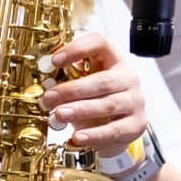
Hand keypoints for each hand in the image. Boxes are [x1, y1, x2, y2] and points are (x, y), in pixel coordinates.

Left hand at [40, 31, 148, 155]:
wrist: (116, 128)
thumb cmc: (95, 100)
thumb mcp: (82, 85)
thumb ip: (66, 80)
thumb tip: (43, 84)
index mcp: (114, 60)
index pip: (100, 44)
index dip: (77, 49)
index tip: (54, 61)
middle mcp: (128, 78)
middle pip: (103, 80)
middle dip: (72, 90)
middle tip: (49, 97)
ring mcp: (135, 102)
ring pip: (108, 105)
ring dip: (81, 110)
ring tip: (59, 115)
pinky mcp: (136, 124)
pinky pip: (114, 130)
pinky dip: (94, 135)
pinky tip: (77, 137)